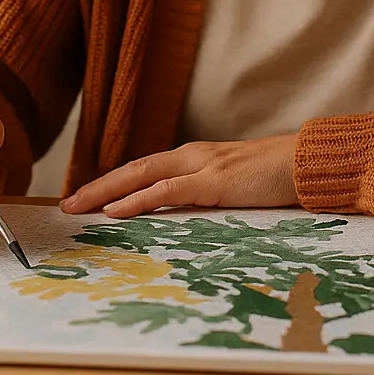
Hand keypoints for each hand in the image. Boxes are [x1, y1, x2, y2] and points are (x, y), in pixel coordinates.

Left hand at [59, 134, 298, 217]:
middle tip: (67, 204)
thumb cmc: (275, 179)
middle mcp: (192, 156)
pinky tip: (116, 211)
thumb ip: (206, 197)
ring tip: (78, 207)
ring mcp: (201, 165)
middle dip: (97, 186)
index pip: (145, 169)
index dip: (114, 183)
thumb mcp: (233, 189)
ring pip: (142, 175)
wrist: (306, 163)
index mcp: (195, 158)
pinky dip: (138, 200)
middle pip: (133, 169)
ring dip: (106, 191)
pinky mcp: (214, 180)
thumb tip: (182, 218)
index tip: (87, 198)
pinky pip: (167, 191)